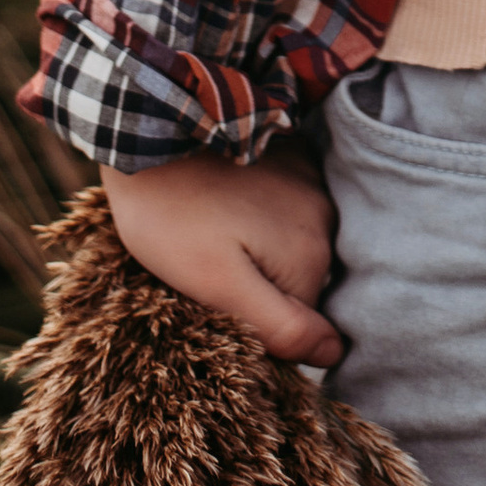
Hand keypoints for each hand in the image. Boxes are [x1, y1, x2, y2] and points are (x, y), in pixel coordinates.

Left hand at [103, 146, 340, 364]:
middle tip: (209, 266)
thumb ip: (281, 324)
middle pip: (299, 283)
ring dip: (263, 250)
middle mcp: (323, 218)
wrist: (150, 132)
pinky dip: (265, 216)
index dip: (256, 324)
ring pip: (293, 246)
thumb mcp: (215, 283)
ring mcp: (310, 182)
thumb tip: (335, 353)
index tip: (215, 301)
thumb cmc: (172, 216)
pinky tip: (227, 205)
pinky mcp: (293, 158)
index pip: (299, 323)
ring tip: (215, 233)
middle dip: (261, 286)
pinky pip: (289, 208)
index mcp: (309, 256)